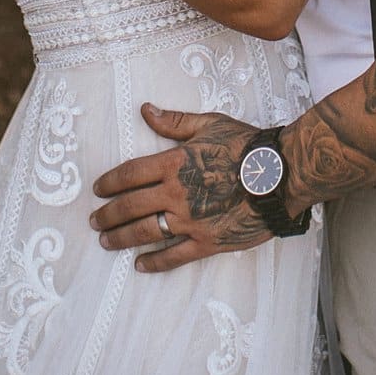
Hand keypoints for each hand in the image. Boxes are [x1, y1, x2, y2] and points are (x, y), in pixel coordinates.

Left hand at [88, 101, 273, 272]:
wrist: (280, 175)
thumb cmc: (247, 146)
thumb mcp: (209, 124)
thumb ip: (174, 122)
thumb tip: (145, 110)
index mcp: (174, 163)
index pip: (130, 174)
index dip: (109, 183)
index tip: (97, 190)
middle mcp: (176, 194)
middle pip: (130, 206)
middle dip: (108, 215)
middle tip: (94, 221)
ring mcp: (190, 221)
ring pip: (145, 233)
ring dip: (121, 238)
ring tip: (106, 242)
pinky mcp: (206, 242)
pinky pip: (174, 257)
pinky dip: (154, 262)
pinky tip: (140, 264)